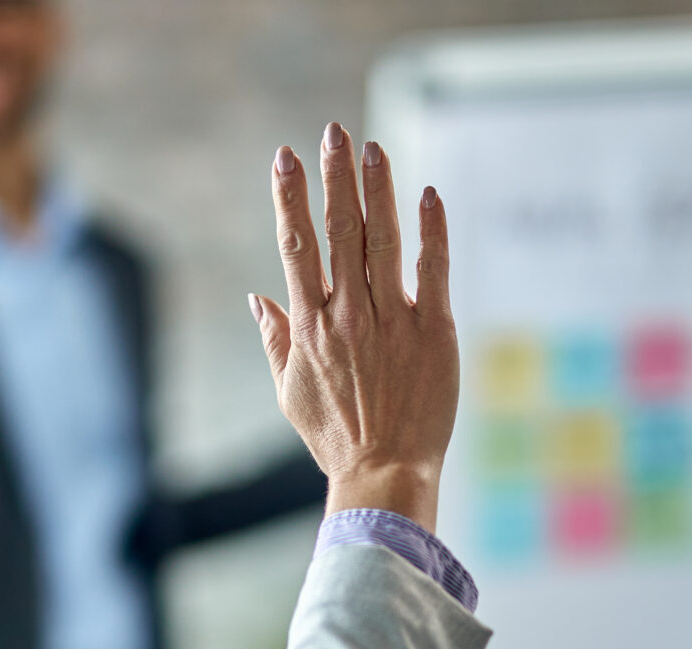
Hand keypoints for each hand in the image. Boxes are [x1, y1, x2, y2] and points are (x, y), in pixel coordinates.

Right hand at [250, 124, 457, 533]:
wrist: (385, 473)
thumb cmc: (336, 437)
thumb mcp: (289, 392)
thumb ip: (274, 339)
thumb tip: (257, 297)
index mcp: (310, 328)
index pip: (296, 247)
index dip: (290, 197)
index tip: (285, 158)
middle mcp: (348, 315)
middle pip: (339, 231)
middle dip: (335, 176)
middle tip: (335, 132)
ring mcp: (392, 320)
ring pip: (383, 239)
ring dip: (378, 189)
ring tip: (373, 148)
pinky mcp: (433, 330)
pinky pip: (434, 268)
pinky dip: (431, 229)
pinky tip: (428, 195)